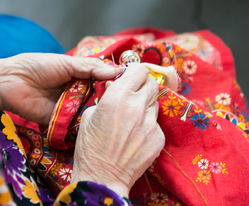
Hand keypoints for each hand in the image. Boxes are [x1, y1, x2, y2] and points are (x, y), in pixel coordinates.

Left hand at [0, 53, 120, 126]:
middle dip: (108, 102)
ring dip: (96, 113)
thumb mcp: (66, 63)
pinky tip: (94, 125)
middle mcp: (76, 93)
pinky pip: (74, 125)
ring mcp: (68, 108)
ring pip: (88, 113)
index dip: (114, 84)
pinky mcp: (58, 122)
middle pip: (97, 99)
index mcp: (79, 76)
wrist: (9, 81)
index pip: (101, 82)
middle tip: (123, 104)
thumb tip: (116, 71)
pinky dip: (82, 126)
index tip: (131, 86)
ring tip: (111, 115)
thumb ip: (90, 68)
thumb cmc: (36, 66)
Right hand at [71, 63, 164, 196]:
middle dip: (143, 86)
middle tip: (134, 94)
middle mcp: (137, 106)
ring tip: (133, 117)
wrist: (102, 177)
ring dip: (145, 105)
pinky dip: (148, 125)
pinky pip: (156, 123)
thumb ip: (105, 97)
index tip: (132, 76)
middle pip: (152, 84)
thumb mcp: (89, 115)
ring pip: (155, 103)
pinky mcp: (158, 138)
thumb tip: (113, 88)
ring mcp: (151, 123)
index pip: (138, 71)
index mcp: (118, 97)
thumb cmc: (89, 147)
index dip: (135, 72)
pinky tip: (136, 135)